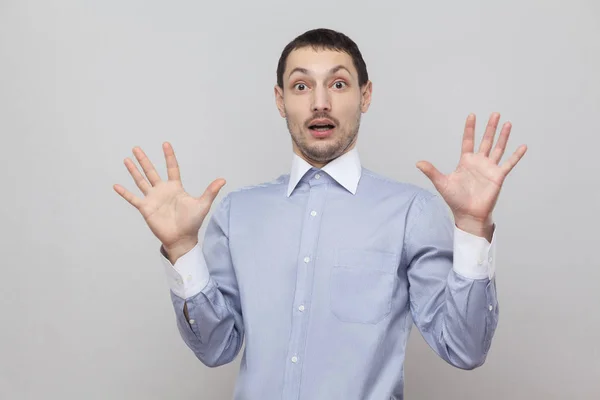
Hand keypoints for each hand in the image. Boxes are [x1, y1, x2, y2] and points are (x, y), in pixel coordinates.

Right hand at [113, 142, 225, 251]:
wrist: (182, 238)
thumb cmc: (192, 222)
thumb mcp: (202, 204)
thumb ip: (210, 191)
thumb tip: (223, 180)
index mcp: (175, 187)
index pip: (172, 168)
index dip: (169, 156)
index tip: (165, 144)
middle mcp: (162, 190)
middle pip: (151, 171)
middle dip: (144, 160)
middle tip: (137, 148)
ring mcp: (153, 198)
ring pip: (141, 181)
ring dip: (133, 171)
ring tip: (127, 159)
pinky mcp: (145, 208)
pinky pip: (133, 198)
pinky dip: (124, 192)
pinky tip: (116, 185)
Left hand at [416, 113, 526, 234]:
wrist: (468, 214)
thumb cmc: (455, 200)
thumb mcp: (442, 183)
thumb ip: (431, 172)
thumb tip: (418, 163)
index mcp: (466, 161)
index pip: (468, 141)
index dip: (470, 129)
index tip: (472, 115)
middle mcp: (479, 162)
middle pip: (485, 141)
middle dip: (490, 127)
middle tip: (495, 113)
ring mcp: (489, 168)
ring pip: (498, 148)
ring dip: (503, 136)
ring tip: (507, 123)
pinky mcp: (498, 176)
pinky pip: (509, 163)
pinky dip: (516, 155)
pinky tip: (523, 146)